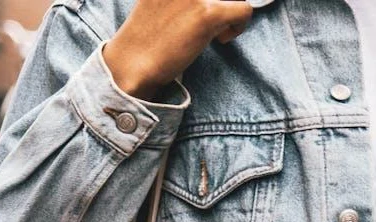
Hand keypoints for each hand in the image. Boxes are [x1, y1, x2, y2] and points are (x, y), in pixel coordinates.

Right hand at [103, 0, 252, 99]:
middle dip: (223, 2)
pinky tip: (221, 39)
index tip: (206, 7)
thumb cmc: (146, 36)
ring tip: (216, 30)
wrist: (132, 62)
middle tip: (211, 21)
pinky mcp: (208, 13)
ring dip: (231, 11)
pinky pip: (244, 9)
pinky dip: (239, 26)